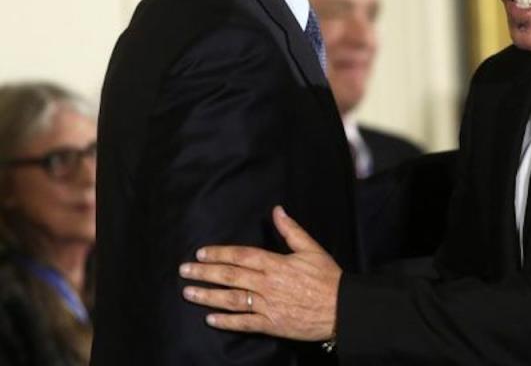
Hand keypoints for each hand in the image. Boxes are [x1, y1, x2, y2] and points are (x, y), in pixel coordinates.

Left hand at [180, 205, 341, 340]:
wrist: (341, 308)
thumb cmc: (328, 278)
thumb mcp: (311, 249)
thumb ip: (291, 230)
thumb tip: (277, 210)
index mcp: (276, 263)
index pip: (241, 256)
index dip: (219, 254)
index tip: (201, 253)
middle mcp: (267, 284)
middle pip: (230, 276)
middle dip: (205, 273)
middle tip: (184, 271)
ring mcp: (267, 306)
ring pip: (231, 300)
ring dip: (207, 296)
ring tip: (188, 293)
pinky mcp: (271, 325)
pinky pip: (244, 323)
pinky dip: (226, 322)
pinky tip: (210, 319)